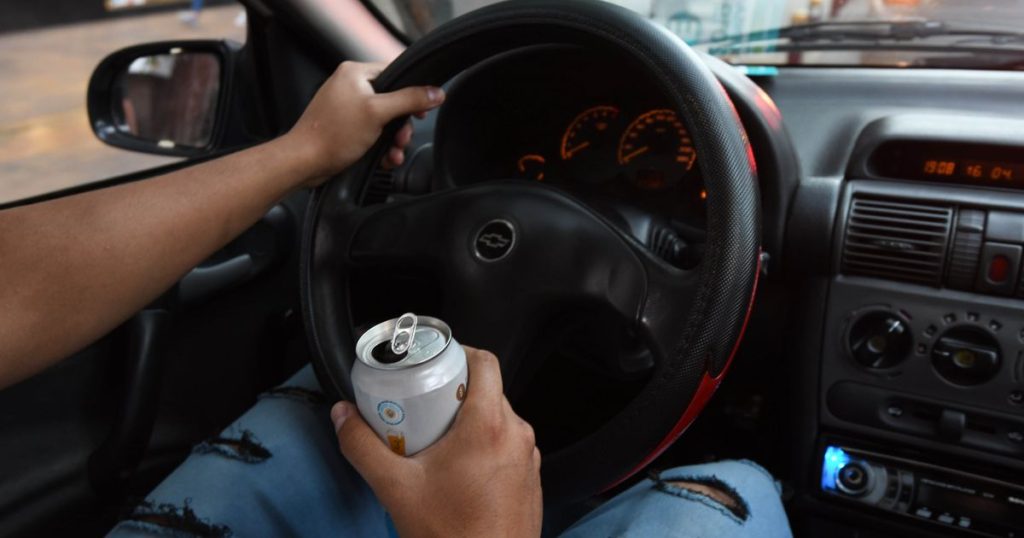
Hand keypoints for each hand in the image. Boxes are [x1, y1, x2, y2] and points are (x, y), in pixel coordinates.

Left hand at [284, 61, 444, 186]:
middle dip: (401, 125)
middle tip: (402, 138)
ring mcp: (347, 109)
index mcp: (354, 73)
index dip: (412, 92)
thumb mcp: (378, 113)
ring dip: (394, 140)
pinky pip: (373, 133)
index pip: (395, 73)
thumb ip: (409, 100)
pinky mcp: (346, 128)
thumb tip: (435, 93)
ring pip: (385, 121)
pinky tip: (385, 159)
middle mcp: (350, 87)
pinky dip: (382, 147)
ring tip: (393, 154)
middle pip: (393, 101)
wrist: (305, 161)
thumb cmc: (332, 134)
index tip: (422, 109)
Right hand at [331, 347, 542, 537]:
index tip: (433, 364)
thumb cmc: (453, 536)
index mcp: (489, 426)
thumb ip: (363, 447)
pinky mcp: (531, 479)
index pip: (485, 362)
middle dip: (453, 393)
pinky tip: (458, 468)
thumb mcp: (396, 488)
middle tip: (423, 406)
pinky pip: (507, 446)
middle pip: (487, 391)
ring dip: (469, 422)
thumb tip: (343, 416)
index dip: (459, 353)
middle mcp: (516, 436)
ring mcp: (528, 459)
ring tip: (436, 441)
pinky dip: (485, 446)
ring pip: (498, 419)